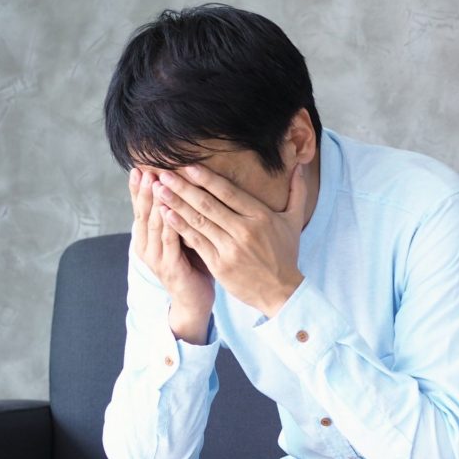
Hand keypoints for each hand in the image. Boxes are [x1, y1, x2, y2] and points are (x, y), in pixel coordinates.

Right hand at [128, 167, 213, 342]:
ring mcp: (155, 257)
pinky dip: (169, 224)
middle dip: (145, 190)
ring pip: (154, 224)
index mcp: (147, 237)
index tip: (139, 167)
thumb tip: (181, 188)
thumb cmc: (192, 265)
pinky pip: (169, 241)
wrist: (194, 300)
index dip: (139, 188)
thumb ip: (178, 216)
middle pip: (143, 212)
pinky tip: (169, 210)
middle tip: (145, 169)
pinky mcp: (169, 267)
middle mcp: (146, 245)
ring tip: (155, 182)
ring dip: (154, 202)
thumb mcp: (182, 237)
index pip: (141, 208)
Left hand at [154, 164, 306, 316]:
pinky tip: (166, 215)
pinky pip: (196, 241)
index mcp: (261, 217)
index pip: (229, 193)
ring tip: (159, 190)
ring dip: (176, 204)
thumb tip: (299, 167)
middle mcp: (244, 231)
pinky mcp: (219, 264)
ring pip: (198, 221)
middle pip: (208, 205)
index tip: (188, 166)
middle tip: (164, 173)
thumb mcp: (294, 222)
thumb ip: (297, 192)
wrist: (281, 291)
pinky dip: (180, 227)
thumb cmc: (286, 254)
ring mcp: (230, 249)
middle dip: (183, 187)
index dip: (207, 179)